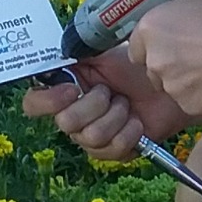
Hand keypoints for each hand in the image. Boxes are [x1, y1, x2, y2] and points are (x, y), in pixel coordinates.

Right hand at [21, 47, 189, 159]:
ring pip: (90, 137)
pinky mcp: (113, 152)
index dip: (47, 101)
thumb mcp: (105, 51)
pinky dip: (130, 131)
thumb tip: (60, 51)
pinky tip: (137, 121)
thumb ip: (79, 50)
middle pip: (65, 122)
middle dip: (95, 104)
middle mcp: (73, 116)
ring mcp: (91, 137)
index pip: (33, 103)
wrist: (168, 86)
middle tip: (111, 92)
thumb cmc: (136, 67)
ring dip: (116, 116)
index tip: (72, 89)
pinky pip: (112, 148)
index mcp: (64, 89)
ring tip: (127, 104)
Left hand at [130, 0, 201, 119]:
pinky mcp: (190, 105)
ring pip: (172, 85)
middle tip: (198, 52)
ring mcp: (172, 85)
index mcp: (152, 25)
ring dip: (187, 79)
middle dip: (170, 61)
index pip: (137, 41)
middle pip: (153, 65)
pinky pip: (191, 100)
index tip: (173, 39)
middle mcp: (155, 58)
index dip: (157, 41)